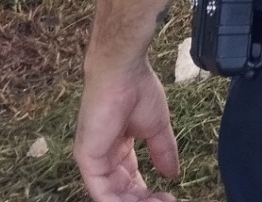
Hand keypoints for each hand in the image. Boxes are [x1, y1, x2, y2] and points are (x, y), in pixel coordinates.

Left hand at [75, 60, 179, 201]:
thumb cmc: (138, 90)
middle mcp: (103, 157)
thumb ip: (163, 151)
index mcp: (117, 148)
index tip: (170, 197)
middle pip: (121, 191)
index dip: (147, 193)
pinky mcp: (88, 159)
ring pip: (111, 195)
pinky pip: (101, 191)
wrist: (123, 72)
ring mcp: (94, 160)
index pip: (130, 180)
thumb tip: (173, 174)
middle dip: (143, 200)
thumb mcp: (157, 128)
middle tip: (166, 201)